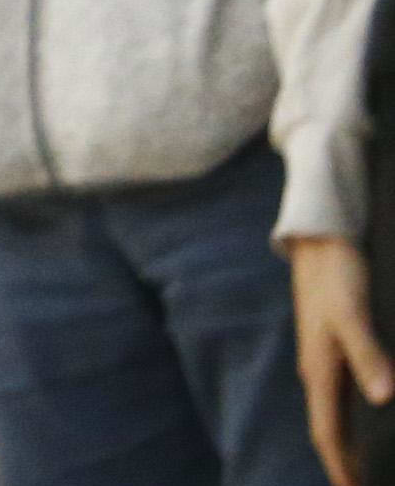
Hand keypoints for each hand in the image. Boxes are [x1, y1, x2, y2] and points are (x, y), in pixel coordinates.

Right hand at [299, 235, 390, 485]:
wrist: (320, 240)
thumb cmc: (338, 276)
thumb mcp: (353, 315)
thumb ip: (368, 356)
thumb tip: (384, 399)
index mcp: (320, 371)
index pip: (328, 434)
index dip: (341, 467)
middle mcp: (318, 371)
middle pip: (329, 429)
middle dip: (345, 462)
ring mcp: (324, 359)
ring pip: (334, 413)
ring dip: (349, 442)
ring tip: (368, 463)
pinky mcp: (333, 346)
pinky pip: (341, 395)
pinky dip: (354, 417)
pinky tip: (372, 414)